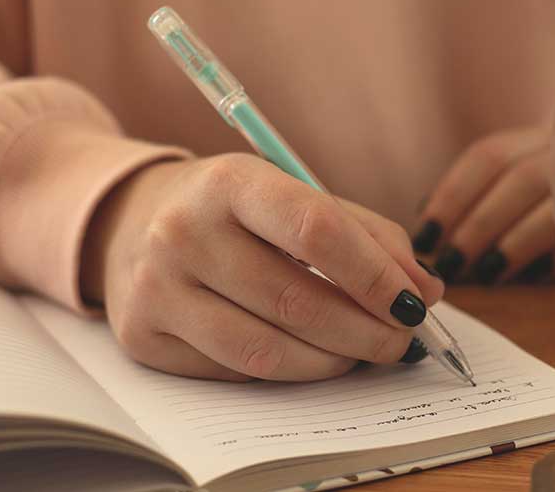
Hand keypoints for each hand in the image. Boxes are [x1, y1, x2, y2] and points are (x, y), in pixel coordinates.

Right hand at [80, 154, 443, 381]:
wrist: (130, 220)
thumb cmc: (233, 210)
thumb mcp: (293, 195)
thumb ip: (365, 235)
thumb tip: (424, 289)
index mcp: (230, 182)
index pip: (316, 230)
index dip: (374, 274)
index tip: (414, 301)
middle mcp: (183, 232)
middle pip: (297, 300)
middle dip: (367, 330)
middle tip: (403, 340)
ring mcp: (156, 288)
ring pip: (268, 350)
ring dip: (334, 361)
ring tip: (364, 352)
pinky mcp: (143, 337)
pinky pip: (235, 372)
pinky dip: (289, 372)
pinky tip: (313, 357)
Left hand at [411, 127, 554, 284]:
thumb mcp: (528, 180)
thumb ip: (487, 195)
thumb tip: (431, 227)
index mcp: (541, 137)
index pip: (489, 156)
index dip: (452, 194)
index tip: (425, 234)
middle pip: (520, 180)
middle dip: (479, 224)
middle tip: (449, 264)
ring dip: (514, 244)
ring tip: (487, 274)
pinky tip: (532, 276)